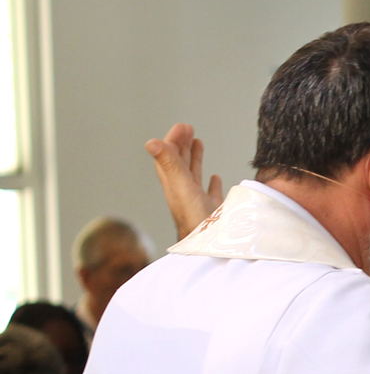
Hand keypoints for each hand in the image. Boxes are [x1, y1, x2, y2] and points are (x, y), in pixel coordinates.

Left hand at [143, 123, 224, 239]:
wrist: (212, 246)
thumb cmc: (197, 219)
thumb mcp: (182, 186)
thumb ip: (169, 163)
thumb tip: (150, 142)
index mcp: (174, 183)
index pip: (169, 155)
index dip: (174, 140)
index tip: (183, 127)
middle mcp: (183, 191)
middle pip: (179, 162)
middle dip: (182, 144)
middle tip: (188, 129)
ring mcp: (197, 201)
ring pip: (193, 175)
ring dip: (194, 158)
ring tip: (198, 144)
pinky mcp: (211, 211)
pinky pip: (210, 193)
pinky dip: (211, 182)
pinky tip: (215, 177)